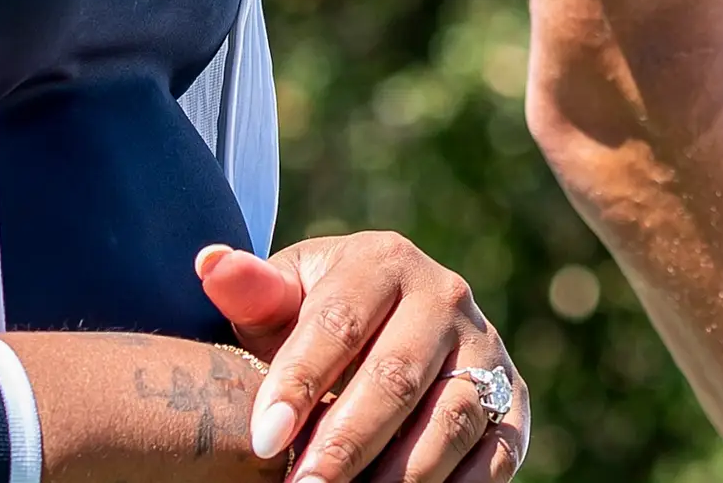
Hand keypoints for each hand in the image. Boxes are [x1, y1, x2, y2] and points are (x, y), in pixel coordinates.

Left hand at [197, 236, 526, 482]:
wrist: (387, 327)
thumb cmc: (318, 318)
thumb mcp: (284, 299)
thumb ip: (251, 290)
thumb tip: (210, 264)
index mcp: (383, 261)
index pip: (340, 323)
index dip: (300, 383)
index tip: (263, 440)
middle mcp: (444, 297)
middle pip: (396, 377)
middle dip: (345, 442)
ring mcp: (485, 350)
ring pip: (450, 419)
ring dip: (400, 475)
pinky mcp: (512, 400)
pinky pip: (496, 452)